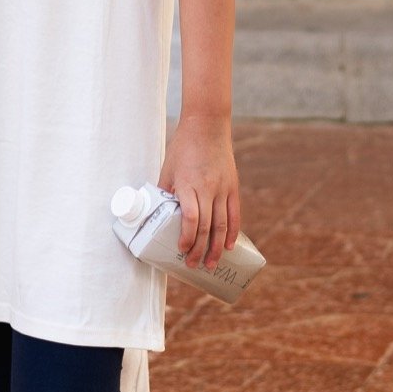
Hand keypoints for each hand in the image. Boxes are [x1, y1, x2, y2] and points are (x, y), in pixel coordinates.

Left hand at [159, 119, 239, 267]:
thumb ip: (166, 191)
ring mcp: (223, 188)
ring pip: (222, 225)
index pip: (190, 218)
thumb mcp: (168, 168)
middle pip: (206, 226)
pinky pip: (235, 214)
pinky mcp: (232, 187)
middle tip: (194, 265)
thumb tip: (158, 213)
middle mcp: (207, 188)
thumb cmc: (183, 147)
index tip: (182, 250)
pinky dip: (232, 233)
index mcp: (188, 184)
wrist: (207, 126)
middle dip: (200, 250)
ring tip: (211, 263)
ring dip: (216, 247)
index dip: (187, 237)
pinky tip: (228, 246)